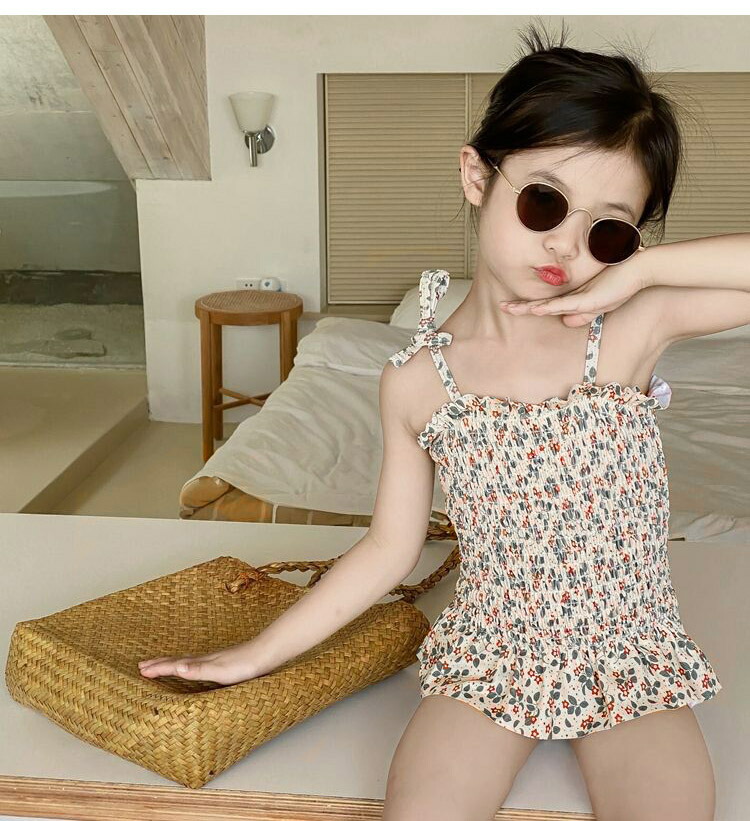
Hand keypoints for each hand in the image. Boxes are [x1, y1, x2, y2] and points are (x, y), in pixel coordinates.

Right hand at [138, 641, 260, 685]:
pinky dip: (186, 665)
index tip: (140, 670)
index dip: (158, 668)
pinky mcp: (222, 662)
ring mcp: (213, 659)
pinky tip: (192, 667)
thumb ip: (199, 669)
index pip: (174, 665)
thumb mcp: (219, 671)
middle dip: (159, 663)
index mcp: (201, 662)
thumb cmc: (244, 665)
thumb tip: (178, 668)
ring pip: (186, 661)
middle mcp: (205, 659)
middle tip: (142, 665)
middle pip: (177, 661)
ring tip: (161, 665)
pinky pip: (197, 663)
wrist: (265, 653)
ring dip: (171, 663)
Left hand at [499, 256, 649, 326]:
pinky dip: (546, 309)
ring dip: (526, 308)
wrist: (639, 269)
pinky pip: (561, 305)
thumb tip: (565, 321)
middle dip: (520, 306)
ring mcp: (577, 297)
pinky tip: (533, 310)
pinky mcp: (585, 299)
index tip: (513, 307)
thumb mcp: (600, 306)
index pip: (546, 306)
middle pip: (541, 305)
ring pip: (546, 305)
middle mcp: (572, 296)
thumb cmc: (622, 285)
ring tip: (507, 308)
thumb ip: (583, 314)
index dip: (529, 307)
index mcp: (574, 299)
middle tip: (501, 306)